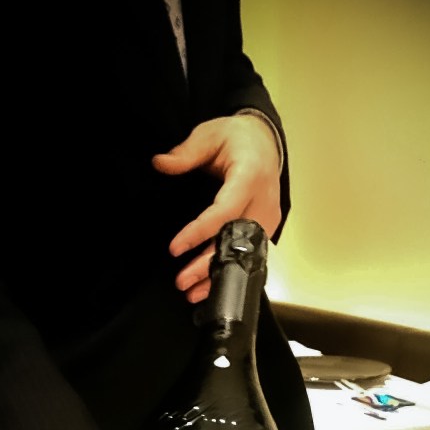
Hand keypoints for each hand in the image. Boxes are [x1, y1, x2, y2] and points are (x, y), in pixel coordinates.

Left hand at [152, 113, 281, 303]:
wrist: (265, 143)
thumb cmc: (237, 140)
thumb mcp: (209, 135)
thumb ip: (185, 153)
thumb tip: (161, 163)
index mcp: (250, 176)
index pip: (226, 211)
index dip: (201, 232)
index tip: (176, 248)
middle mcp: (264, 201)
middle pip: (237, 240)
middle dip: (208, 265)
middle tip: (182, 281)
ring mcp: (269, 217)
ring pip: (246, 254)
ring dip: (219, 275)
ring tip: (193, 293)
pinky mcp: (267, 228)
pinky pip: (251, 255)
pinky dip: (231, 271)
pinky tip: (211, 287)